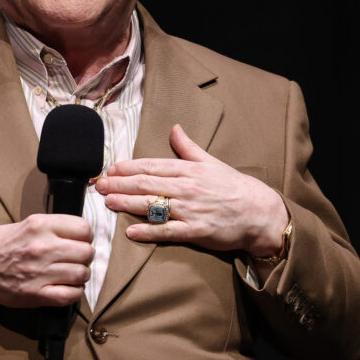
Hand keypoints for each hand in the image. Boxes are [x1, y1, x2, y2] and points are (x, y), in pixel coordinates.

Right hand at [0, 214, 93, 307]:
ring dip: (81, 275)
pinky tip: (68, 288)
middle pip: (86, 252)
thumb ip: (53, 228)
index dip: (86, 236)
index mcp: (40, 225)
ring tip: (72, 274)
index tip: (81, 241)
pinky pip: (72, 295)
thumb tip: (79, 235)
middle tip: (76, 259)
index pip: (83, 228)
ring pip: (82, 274)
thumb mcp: (26, 224)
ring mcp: (41, 272)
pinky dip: (75, 293)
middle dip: (85, 257)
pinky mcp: (37, 294)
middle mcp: (43, 247)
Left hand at [95, 124, 288, 255]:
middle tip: (98, 186)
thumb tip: (175, 128)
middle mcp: (186, 188)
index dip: (128, 167)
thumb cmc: (234, 187)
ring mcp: (190, 210)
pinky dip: (148, 231)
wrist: (260, 212)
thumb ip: (188, 147)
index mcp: (188, 170)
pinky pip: (168, 231)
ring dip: (127, 204)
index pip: (151, 165)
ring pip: (152, 206)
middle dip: (119, 184)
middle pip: (146, 184)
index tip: (110, 169)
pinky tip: (131, 231)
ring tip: (108, 202)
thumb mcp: (211, 162)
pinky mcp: (196, 231)